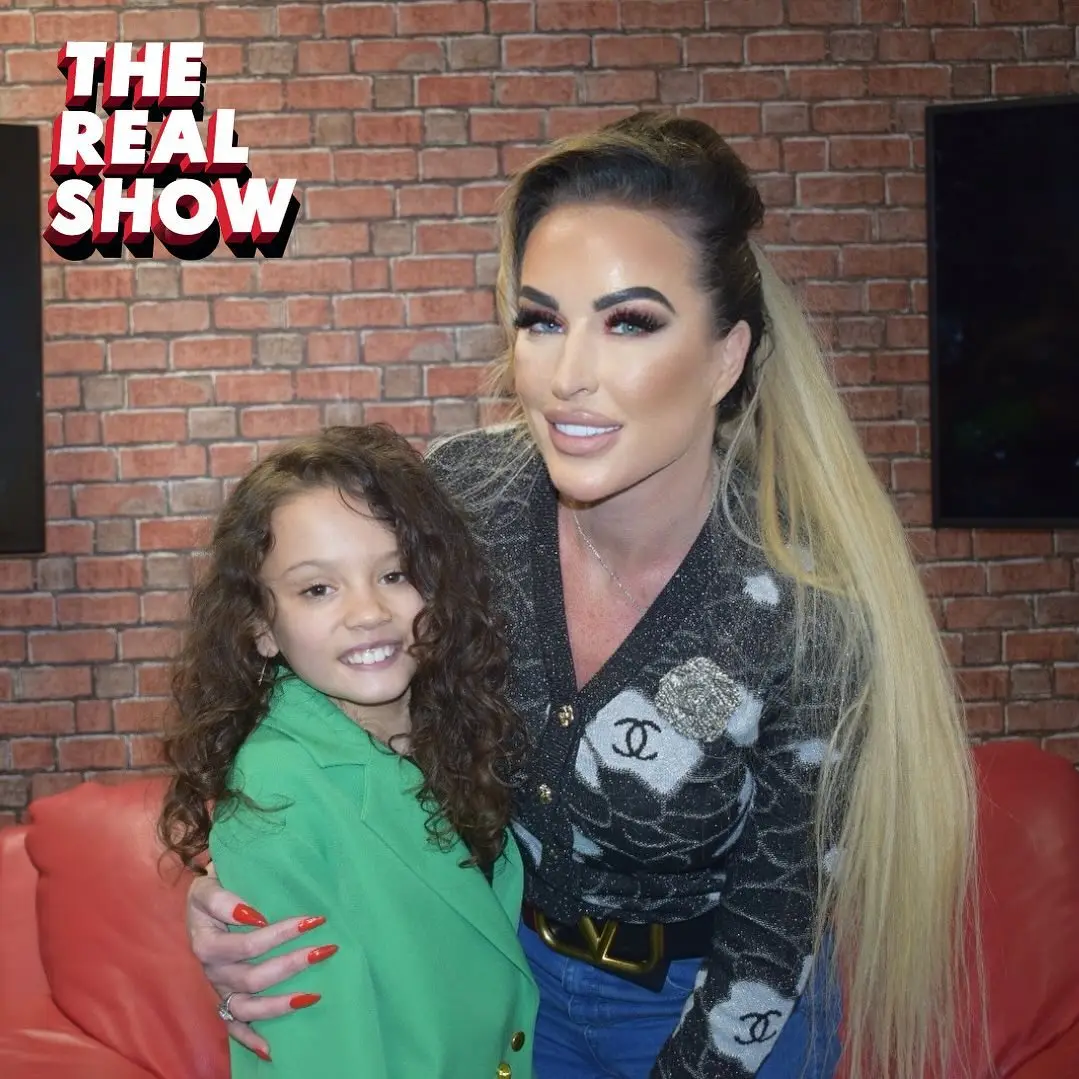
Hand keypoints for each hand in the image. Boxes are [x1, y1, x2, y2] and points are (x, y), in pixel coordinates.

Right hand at [188, 863, 332, 1060]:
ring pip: (248, 1007)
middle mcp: (213, 971)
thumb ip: (221, 897)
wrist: (202, 904)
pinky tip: (272, 1050)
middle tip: (327, 949)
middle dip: (292, 964)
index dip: (275, 936)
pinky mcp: (224, 1002)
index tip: (307, 921)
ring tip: (315, 995)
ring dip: (281, 1004)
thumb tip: (251, 914)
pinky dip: (251, 1041)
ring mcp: (220, 990)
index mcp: (206, 942)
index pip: (245, 944)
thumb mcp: (207, 885)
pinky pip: (235, 1028)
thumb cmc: (213, 891)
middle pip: (252, 977)